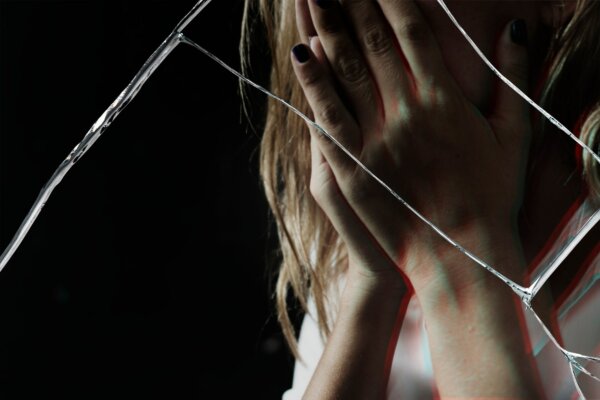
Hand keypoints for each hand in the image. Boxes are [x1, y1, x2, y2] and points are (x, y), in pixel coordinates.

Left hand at [292, 0, 530, 288]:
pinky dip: (313, 84)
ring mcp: (377, 140)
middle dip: (352, 1)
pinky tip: (300, 54)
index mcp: (446, 100)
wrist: (460, 255)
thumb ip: (514, 77)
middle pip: (374, 43)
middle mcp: (408, 112)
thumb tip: (516, 28)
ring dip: (327, 29)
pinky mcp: (353, 168)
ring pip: (346, 72)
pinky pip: (328, 118)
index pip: (413, 31)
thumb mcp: (514, 135)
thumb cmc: (491, 197)